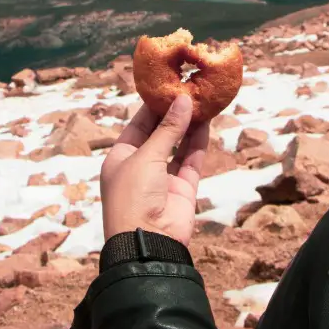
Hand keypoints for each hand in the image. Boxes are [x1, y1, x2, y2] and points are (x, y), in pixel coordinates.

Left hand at [99, 94, 210, 246]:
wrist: (148, 241)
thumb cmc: (133, 196)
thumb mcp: (146, 156)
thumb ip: (168, 129)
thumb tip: (183, 100)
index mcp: (121, 158)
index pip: (138, 125)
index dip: (154, 107)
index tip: (169, 86)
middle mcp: (141, 166)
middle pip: (160, 134)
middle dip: (174, 114)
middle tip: (190, 89)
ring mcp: (163, 178)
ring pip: (179, 146)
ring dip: (189, 126)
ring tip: (202, 101)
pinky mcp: (183, 188)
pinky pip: (192, 160)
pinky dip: (199, 143)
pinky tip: (206, 122)